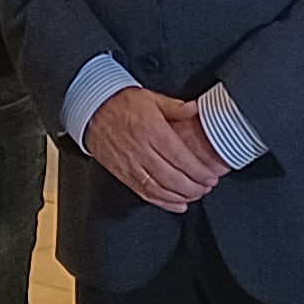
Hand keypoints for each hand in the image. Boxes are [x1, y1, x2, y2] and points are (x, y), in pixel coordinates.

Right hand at [83, 87, 227, 212]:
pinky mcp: (123, 174)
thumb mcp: (151, 98)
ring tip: (195, 196)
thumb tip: (195, 109)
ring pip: (159, 189)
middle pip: (172, 177)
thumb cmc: (120, 104)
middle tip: (206, 188)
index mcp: (152, 131)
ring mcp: (131, 165)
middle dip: (193, 187)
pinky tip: (176, 205)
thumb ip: (175, 107)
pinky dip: (162, 202)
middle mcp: (141, 150)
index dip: (198, 171)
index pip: (180, 157)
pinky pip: (144, 193)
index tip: (210, 177)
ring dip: (180, 197)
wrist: (92, 111)